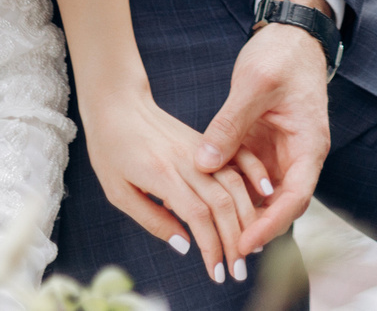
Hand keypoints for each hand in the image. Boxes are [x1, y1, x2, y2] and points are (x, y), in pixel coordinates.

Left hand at [80, 87, 265, 286]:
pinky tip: (266, 195)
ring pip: (234, 184)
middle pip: (222, 203)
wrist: (118, 104)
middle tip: (239, 270)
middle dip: (235, 241)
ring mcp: (198, 148)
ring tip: (252, 246)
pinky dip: (254, 176)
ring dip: (247, 218)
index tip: (218, 272)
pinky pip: (236, 159)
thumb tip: (185, 246)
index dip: (211, 246)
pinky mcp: (204, 142)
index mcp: (162, 174)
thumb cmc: (111, 150)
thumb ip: (152, 219)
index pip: (197, 215)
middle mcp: (186, 160)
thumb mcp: (118, 192)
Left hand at [198, 0, 332, 255]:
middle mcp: (299, 154)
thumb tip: (204, 165)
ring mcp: (281, 151)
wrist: (290, 33)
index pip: (295, 198)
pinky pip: (249, 175)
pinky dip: (232, 189)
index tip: (245, 243)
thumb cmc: (281, 55)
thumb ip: (229, 125)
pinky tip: (209, 199)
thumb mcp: (254, 85)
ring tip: (213, 233)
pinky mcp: (264, 144)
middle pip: (281, 205)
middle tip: (223, 248)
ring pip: (263, 194)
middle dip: (255, 228)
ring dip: (243, 213)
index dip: (271, 225)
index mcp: (309, 143)